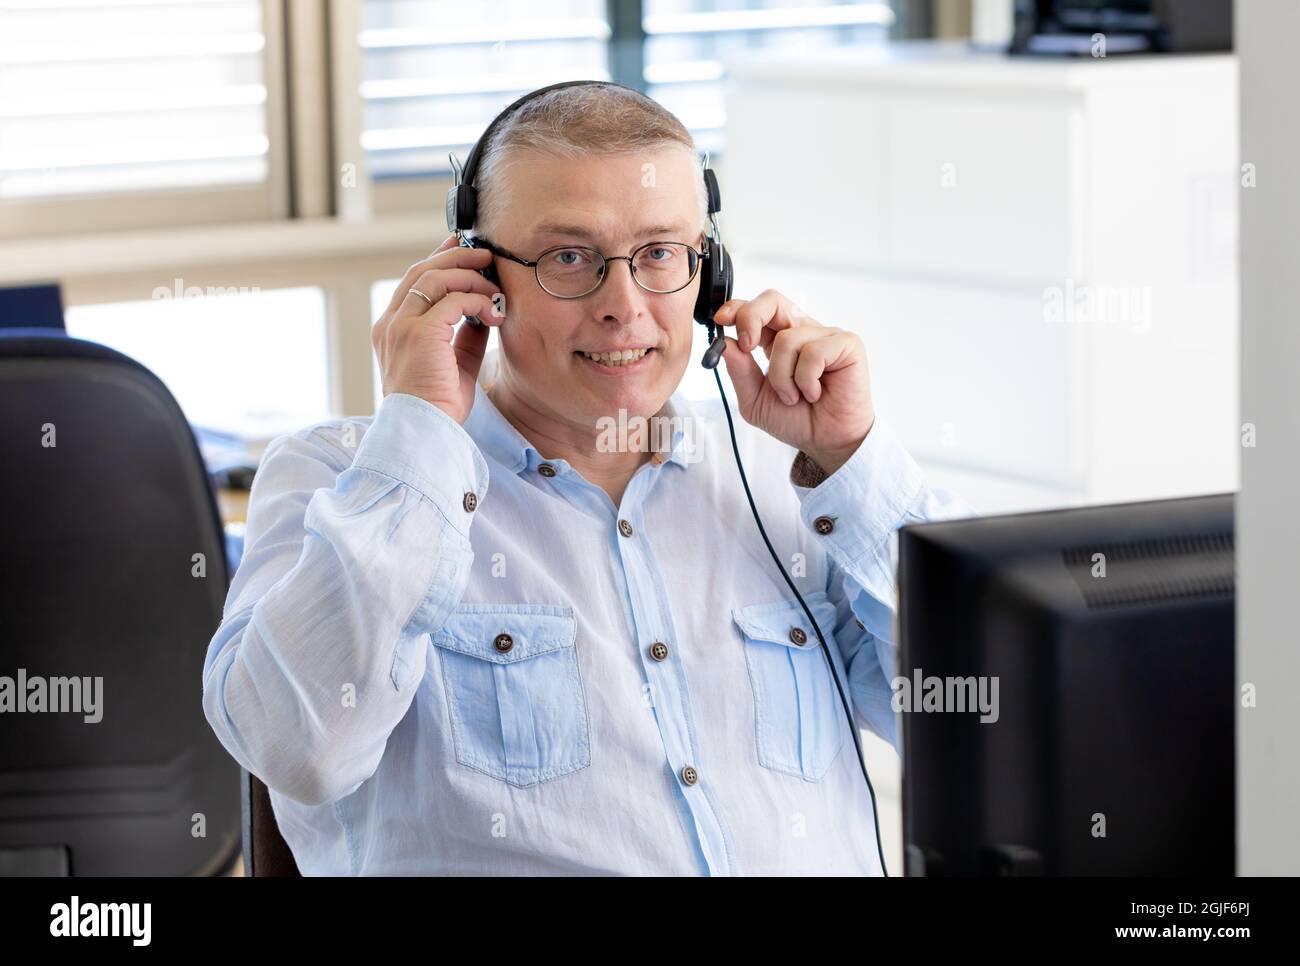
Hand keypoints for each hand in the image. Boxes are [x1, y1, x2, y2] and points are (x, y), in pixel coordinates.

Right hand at [371, 232, 503, 424]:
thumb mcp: (454, 363)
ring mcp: (401, 326)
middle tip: (485, 255)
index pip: (413, 282)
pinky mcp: (420, 334)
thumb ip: (464, 334)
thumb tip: (485, 309)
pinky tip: (493, 312)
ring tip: (493, 287)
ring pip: (435, 278)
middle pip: (422, 271)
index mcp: (391, 329)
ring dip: (470, 277)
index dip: (439, 261)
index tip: (463, 250)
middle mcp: (390, 323)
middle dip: (456, 257)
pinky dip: (477, 300)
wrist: (424, 432)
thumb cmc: (438, 406)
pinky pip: (453, 301)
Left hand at [713, 289, 875, 475]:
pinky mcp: (847, 344)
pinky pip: (813, 352)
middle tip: (747, 346)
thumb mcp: (755, 400)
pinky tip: (815, 393)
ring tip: (794, 396)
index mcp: (778, 340)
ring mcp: (826, 335)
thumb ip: (740, 371)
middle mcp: (802, 331)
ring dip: (783, 377)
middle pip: (772, 300)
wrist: (825, 442)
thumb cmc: (796, 419)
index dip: (737, 308)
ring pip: (787, 339)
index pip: (757, 309)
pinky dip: (806, 380)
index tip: (720, 321)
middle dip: (751, 317)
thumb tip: (725, 343)